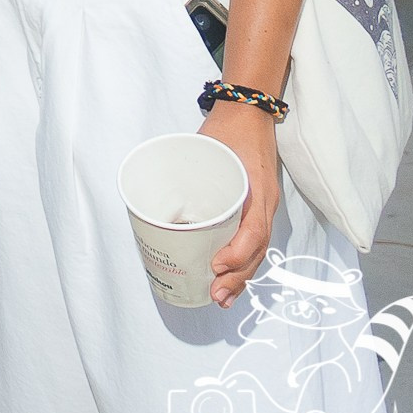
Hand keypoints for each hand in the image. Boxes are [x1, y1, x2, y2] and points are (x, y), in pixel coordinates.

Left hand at [199, 100, 280, 305]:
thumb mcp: (208, 145)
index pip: (254, 230)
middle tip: (215, 296)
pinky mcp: (255, 210)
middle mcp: (264, 205)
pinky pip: (252, 241)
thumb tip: (148, 189)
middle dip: (237, 277)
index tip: (215, 266)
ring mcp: (262, 209)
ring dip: (241, 277)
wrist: (249, 114)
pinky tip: (226, 278)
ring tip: (221, 298)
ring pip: (256, 251)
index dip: (237, 253)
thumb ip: (186, 166)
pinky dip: (242, 262)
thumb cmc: (228, 130)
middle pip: (256, 249)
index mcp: (257, 191)